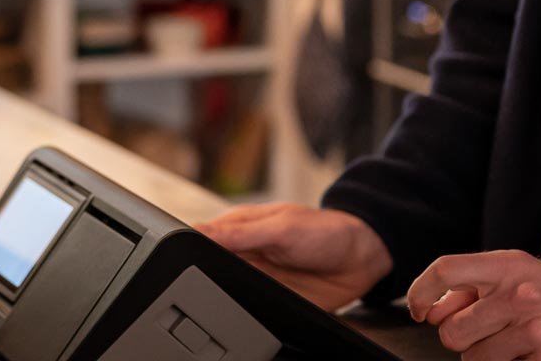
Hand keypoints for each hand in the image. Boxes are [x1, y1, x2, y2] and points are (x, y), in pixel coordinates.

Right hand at [196, 203, 392, 311]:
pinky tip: (239, 312)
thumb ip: (240, 232)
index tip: (178, 256)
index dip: (187, 247)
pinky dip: (240, 312)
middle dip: (199, 275)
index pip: (202, 238)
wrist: (362, 259)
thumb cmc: (325, 231)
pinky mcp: (270, 299)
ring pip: (225, 291)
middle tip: (193, 283)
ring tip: (215, 299)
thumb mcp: (280, 227)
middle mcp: (245, 254)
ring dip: (219, 295)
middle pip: (208, 267)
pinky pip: (248, 309)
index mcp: (240, 229)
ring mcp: (257, 278)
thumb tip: (198, 231)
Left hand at [408, 250, 540, 360]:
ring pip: (473, 359)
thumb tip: (428, 309)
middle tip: (491, 332)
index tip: (417, 310)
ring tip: (515, 345)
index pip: (446, 269)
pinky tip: (528, 357)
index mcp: (509, 265)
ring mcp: (536, 330)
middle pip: (451, 330)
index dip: (420, 292)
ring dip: (486, 358)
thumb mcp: (514, 277)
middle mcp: (521, 294)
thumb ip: (469, 288)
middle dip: (463, 338)